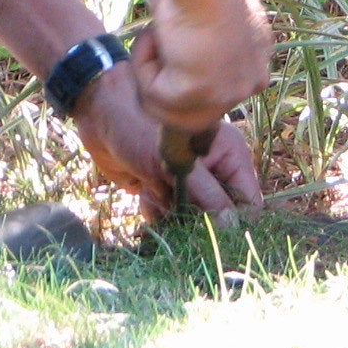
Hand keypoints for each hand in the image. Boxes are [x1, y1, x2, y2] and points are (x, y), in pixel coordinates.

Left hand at [72, 61, 262, 221]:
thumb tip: (232, 228)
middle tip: (172, 204)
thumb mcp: (178, 164)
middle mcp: (215, 168)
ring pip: (193, 219)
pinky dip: (157, 210)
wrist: (98, 116)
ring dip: (172, 214)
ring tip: (153, 194)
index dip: (234, 221)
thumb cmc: (139, 128)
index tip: (213, 232)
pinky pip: (171, 215)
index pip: (248, 200)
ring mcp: (190, 179)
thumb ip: (209, 196)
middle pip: (219, 215)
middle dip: (195, 218)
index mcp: (229, 154)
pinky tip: (143, 194)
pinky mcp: (166, 188)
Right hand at [130, 0, 273, 131]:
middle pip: (195, 112)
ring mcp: (228, 94)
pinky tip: (154, 34)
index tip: (166, 43)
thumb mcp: (207, 16)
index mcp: (257, 62)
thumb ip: (199, 41)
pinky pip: (153, 94)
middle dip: (163, 84)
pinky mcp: (198, 95)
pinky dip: (143, 63)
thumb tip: (174, 48)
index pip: (217, 91)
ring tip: (154, 34)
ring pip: (170, 108)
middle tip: (152, 44)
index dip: (181, 74)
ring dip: (150, 71)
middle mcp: (250, 82)